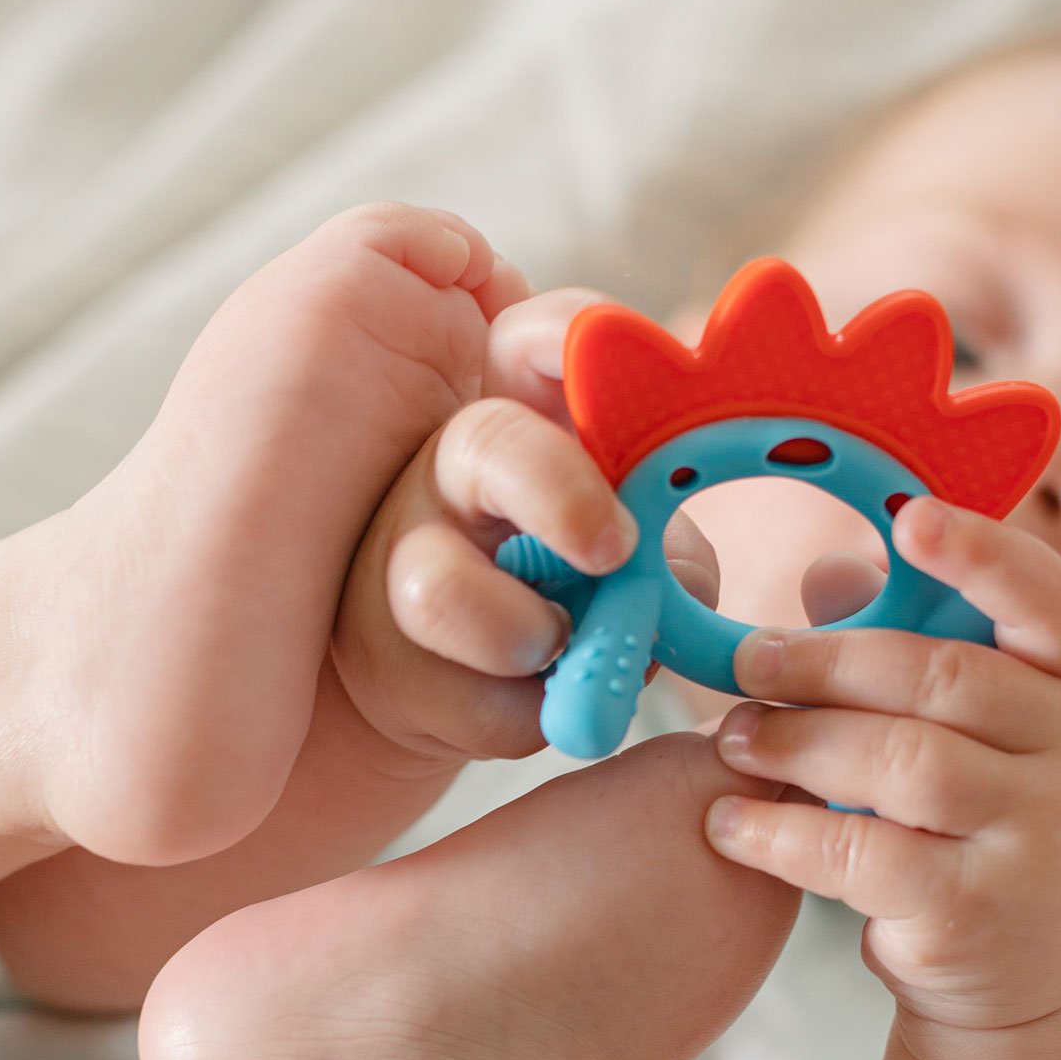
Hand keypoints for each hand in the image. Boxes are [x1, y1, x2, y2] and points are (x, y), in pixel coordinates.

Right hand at [331, 287, 718, 764]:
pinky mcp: (385, 661)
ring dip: (524, 633)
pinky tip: (538, 704)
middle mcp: (449, 472)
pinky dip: (526, 720)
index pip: (538, 342)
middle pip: (486, 444)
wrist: (463, 686)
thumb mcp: (631, 557)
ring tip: (559, 651)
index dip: (576, 340)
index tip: (627, 368)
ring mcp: (401, 561)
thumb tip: (675, 580)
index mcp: (523, 419)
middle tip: (617, 549)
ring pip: (440, 590)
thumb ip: (667, 554)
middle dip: (561, 492)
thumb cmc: (568, 591)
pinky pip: (467, 700)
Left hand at [702, 499, 1060, 1034]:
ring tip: (733, 741)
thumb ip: (916, 651)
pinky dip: (783, 836)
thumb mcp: (977, 735)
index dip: (985, 554)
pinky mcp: (980, 914)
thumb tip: (832, 574)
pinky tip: (729, 826)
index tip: (908, 518)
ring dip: (799, 745)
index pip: (1057, 603)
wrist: (1032, 984)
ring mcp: (1044, 839)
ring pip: (904, 763)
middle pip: (945, 679)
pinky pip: (865, 855)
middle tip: (749, 665)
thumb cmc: (983, 825)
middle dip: (830, 666)